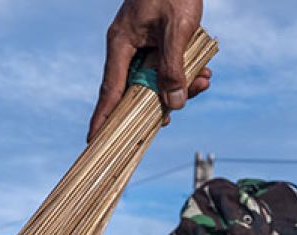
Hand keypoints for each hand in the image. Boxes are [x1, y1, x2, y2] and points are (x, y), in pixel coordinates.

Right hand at [88, 0, 208, 141]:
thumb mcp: (177, 30)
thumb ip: (173, 67)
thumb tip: (173, 104)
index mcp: (121, 44)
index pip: (110, 90)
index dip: (103, 118)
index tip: (94, 142)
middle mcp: (126, 48)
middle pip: (137, 91)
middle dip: (159, 104)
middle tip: (172, 117)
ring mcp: (141, 46)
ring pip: (156, 80)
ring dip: (181, 86)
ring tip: (203, 80)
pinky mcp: (156, 43)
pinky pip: (167, 67)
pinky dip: (185, 73)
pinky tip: (203, 71)